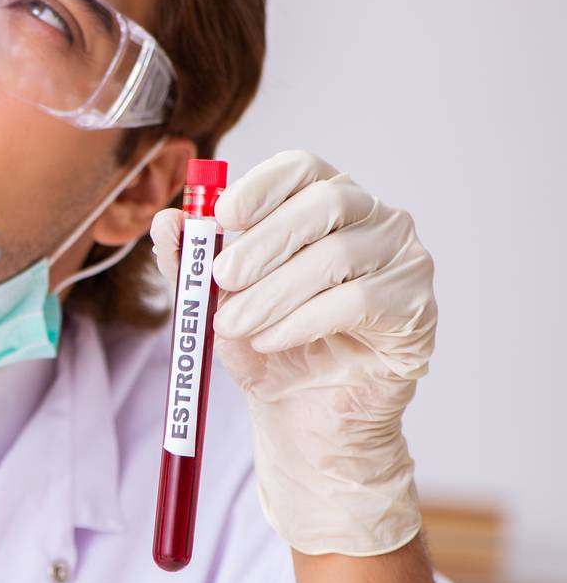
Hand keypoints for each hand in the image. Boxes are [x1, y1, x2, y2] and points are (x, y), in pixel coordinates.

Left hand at [150, 151, 435, 555]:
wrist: (303, 415)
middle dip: (264, 242)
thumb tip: (166, 221)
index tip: (222, 216)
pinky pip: (361, 301)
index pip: (302, 167)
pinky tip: (272, 340)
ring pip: (339, 255)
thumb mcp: (214, 303)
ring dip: (276, 292)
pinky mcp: (415, 306)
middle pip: (326, 203)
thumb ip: (189, 262)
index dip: (262, 186)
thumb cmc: (266, 345)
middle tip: (221, 278)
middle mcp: (373, 219)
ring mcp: (402, 259)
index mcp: (324, 201)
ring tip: (236, 324)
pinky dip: (304, 321)